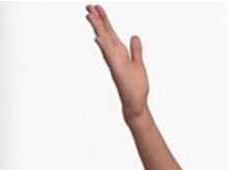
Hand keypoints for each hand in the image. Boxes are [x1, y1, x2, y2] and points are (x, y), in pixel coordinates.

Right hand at [86, 4, 148, 122]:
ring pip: (105, 42)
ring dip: (98, 29)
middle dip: (98, 20)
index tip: (98, 8)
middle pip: (105, 34)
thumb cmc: (135, 86)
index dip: (104, 20)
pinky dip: (104, 47)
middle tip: (88, 5)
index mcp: (119, 53)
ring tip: (90, 15)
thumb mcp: (138, 64)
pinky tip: (98, 38)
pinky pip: (109, 56)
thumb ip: (136, 50)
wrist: (135, 103)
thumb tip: (134, 36)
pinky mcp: (117, 70)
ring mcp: (114, 62)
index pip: (110, 33)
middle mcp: (114, 56)